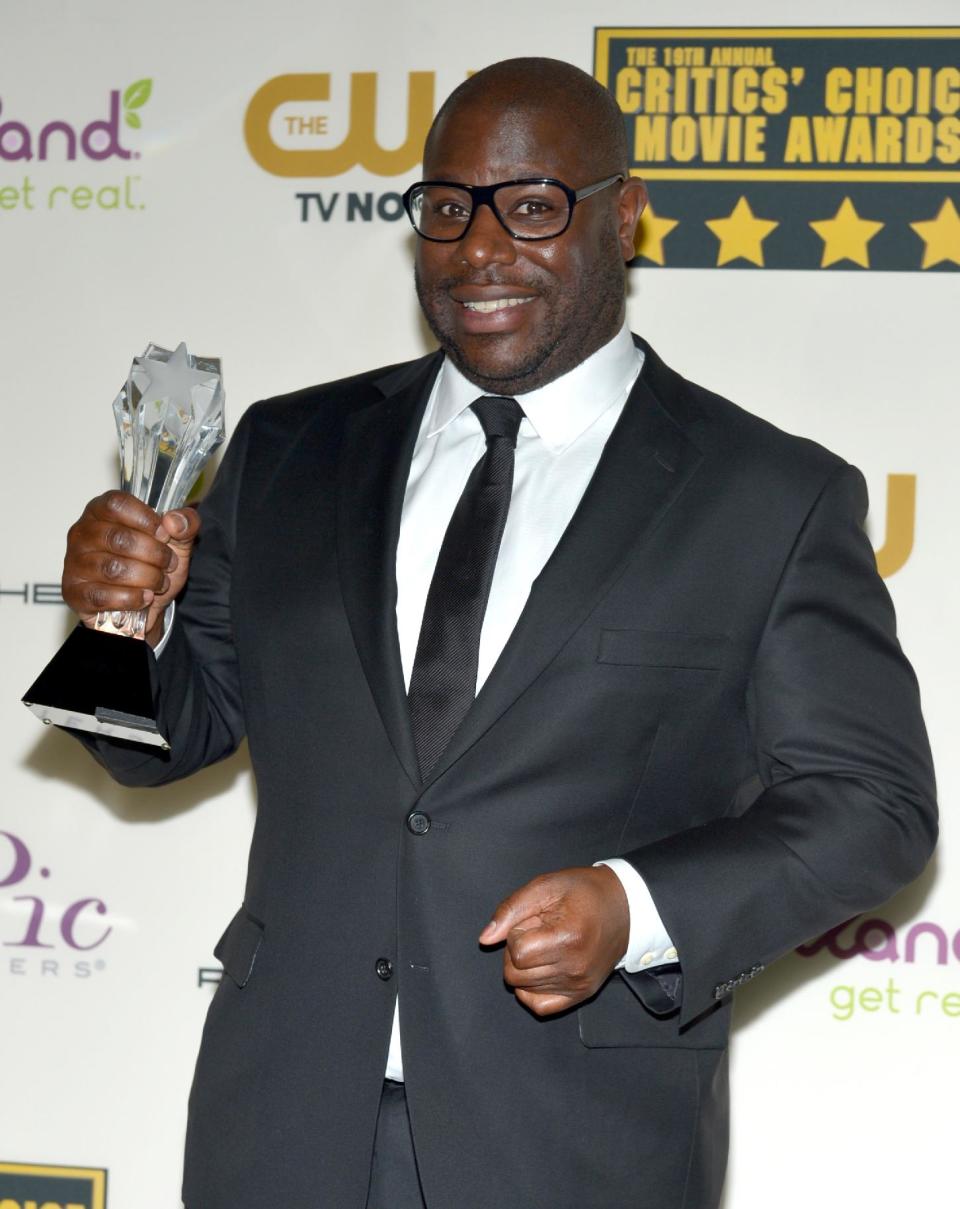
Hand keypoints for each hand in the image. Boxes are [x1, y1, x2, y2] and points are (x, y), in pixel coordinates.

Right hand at [62, 490, 200, 645]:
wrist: (146, 607)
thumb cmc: (154, 566)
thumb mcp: (178, 541)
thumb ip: (186, 523)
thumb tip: (174, 521)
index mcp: (101, 511)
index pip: (116, 503)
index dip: (145, 519)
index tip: (164, 534)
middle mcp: (82, 533)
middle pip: (118, 538)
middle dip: (154, 554)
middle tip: (169, 564)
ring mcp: (74, 563)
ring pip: (113, 569)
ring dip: (148, 578)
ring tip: (160, 583)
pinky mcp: (74, 593)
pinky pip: (103, 596)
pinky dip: (132, 598)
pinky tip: (145, 598)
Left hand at [479, 866, 628, 1015]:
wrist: (625, 908)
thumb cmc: (585, 893)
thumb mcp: (546, 886)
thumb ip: (511, 909)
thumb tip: (485, 939)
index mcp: (568, 938)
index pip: (517, 952)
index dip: (517, 933)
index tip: (534, 921)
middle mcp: (575, 968)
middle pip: (515, 974)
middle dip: (517, 951)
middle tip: (537, 933)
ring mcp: (579, 985)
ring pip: (523, 989)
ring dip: (525, 967)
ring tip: (545, 946)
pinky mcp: (581, 995)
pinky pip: (539, 1006)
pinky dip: (530, 990)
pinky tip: (540, 970)